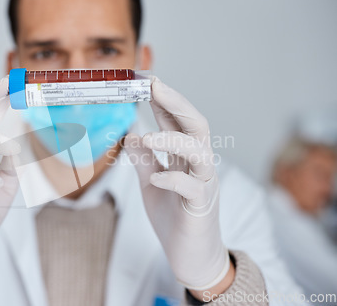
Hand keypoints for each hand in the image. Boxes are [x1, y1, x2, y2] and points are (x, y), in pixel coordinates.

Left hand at [124, 77, 230, 291]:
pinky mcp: (201, 208)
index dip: (163, 100)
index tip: (145, 80)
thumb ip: (145, 160)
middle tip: (154, 85)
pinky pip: (192, 189)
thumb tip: (131, 134)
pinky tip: (156, 179)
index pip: (177, 121)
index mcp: (186, 157)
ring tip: (149, 138)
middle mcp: (199, 166)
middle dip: (176, 103)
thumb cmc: (174, 217)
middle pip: (196, 126)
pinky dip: (173, 180)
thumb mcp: (152, 183)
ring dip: (174, 140)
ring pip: (200, 153)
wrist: (191, 257)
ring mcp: (204, 185)